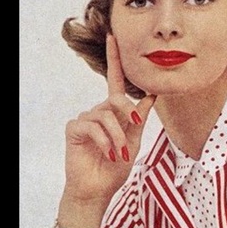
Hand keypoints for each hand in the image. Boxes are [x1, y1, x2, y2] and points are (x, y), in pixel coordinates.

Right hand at [63, 34, 155, 202]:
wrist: (99, 189)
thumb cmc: (115, 167)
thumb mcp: (134, 140)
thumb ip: (139, 118)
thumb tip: (152, 95)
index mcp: (114, 113)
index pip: (116, 83)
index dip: (115, 60)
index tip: (114, 38)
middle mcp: (98, 112)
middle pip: (115, 98)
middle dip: (127, 113)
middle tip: (136, 126)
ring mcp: (85, 119)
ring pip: (105, 115)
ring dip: (117, 135)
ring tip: (119, 153)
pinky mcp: (74, 128)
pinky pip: (92, 126)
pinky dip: (104, 140)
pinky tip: (108, 153)